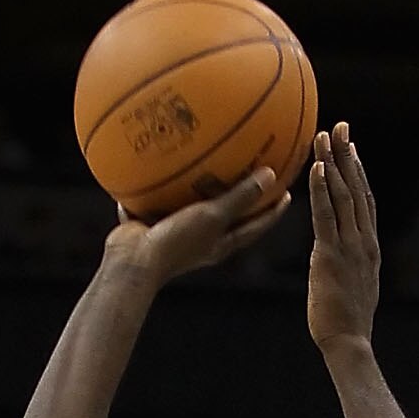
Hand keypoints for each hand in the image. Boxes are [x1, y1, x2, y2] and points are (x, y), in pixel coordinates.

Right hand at [105, 166, 287, 286]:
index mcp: (220, 243)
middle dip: (244, 198)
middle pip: (230, 216)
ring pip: (196, 206)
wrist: (131, 261)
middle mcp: (202, 240)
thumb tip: (270, 174)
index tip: (287, 193)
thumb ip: (240, 197)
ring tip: (213, 161)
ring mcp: (178, 232)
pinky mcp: (155, 223)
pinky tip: (166, 157)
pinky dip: (168, 181)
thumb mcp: (213, 216)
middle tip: (258, 173)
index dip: (273, 211)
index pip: (256, 227)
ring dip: (204, 187)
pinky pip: (165, 197)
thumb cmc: (176, 243)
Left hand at [306, 125, 378, 353]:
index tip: (352, 148)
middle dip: (348, 155)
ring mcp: (349, 246)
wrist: (349, 342)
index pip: (365, 201)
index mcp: (369, 247)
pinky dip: (320, 188)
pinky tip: (315, 167)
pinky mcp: (331, 255)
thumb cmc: (345, 324)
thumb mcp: (352, 288)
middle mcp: (363, 240)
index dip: (359, 172)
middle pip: (357, 189)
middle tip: (341, 127)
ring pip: (343, 195)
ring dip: (333, 163)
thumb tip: (334, 261)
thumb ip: (346, 267)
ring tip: (325, 136)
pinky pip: (325, 215)